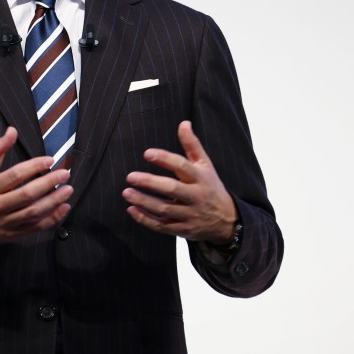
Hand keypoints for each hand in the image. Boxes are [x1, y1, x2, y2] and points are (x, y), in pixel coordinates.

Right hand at [0, 127, 72, 244]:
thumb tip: (12, 130)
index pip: (16, 175)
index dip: (35, 166)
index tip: (50, 160)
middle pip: (27, 194)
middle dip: (49, 183)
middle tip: (65, 174)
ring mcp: (6, 222)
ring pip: (33, 212)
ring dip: (54, 201)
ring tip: (68, 189)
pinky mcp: (13, 233)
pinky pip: (36, 227)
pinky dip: (52, 219)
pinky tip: (64, 208)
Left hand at [123, 121, 236, 243]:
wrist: (227, 221)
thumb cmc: (211, 187)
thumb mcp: (206, 165)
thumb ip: (192, 145)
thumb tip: (183, 123)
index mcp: (201, 178)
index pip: (183, 166)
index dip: (165, 159)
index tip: (147, 153)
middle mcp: (196, 196)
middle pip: (172, 189)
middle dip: (150, 183)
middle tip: (131, 176)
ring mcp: (190, 215)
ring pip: (165, 209)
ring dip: (144, 201)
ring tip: (127, 192)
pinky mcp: (183, 229)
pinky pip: (162, 226)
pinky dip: (146, 220)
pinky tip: (132, 210)